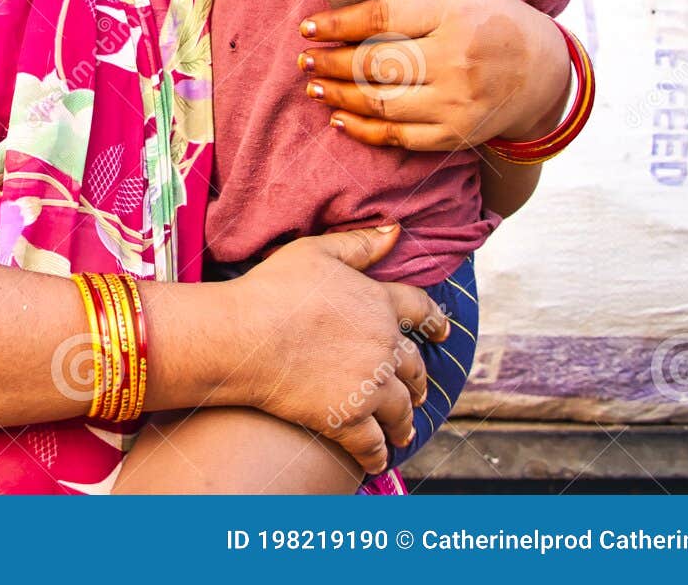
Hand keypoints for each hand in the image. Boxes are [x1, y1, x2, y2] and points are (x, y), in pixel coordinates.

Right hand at [222, 224, 449, 474]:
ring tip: (402, 431)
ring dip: (404, 422)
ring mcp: (369, 385)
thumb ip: (359, 244)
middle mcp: (383, 347)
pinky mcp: (348, 418)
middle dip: (419, 380)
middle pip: (415, 366)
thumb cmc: (273, 289)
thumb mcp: (316, 252)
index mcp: (379, 304)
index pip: (421, 310)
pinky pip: (373, 443)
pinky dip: (377, 452)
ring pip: (399, 409)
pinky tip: (376, 457)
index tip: (443, 332)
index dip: (435, 320)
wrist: (244, 336)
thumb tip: (397, 230)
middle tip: (419, 391)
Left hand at [296, 0, 573, 150]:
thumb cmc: (493, 22)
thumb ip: (410, 3)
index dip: (337, 24)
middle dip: (330, 63)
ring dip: (338, 96)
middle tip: (305, 61)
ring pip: (380, 103)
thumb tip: (342, 15)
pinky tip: (338, 118)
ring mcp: (456, 102)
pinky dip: (362, 130)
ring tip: (314, 87)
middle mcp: (455, 60)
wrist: (547, 74)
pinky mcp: (456, 134)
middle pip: (375, 63)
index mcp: (454, 15)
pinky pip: (398, 137)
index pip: (381, 18)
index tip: (308, 28)